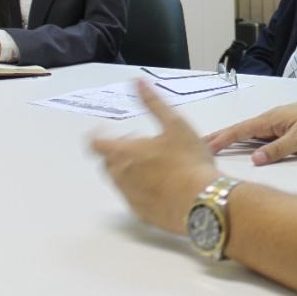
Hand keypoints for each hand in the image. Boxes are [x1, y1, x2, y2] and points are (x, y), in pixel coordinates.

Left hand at [92, 81, 218, 233]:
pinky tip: (162, 184)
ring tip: (154, 163)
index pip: (95, 143)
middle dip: (117, 150)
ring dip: (128, 168)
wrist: (202, 202)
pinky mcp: (141, 214)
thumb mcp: (175, 124)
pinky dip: (139, 186)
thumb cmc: (188, 159)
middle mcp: (120, 176)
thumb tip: (137, 81)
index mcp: (124, 153)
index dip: (97, 134)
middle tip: (140, 143)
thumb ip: (153, 103)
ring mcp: (130, 197)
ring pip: (119, 180)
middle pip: (107, 162)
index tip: (106, 129)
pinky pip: (132, 196)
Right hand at [205, 92, 296, 164]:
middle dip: (220, 137)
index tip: (204, 147)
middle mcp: (270, 119)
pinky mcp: (285, 126)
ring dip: (232, 138)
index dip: (222, 140)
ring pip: (249, 132)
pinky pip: (260, 134)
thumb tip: (254, 160)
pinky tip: (244, 145)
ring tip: (215, 146)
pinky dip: (246, 139)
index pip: (240, 130)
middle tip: (200, 145)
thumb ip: (277, 150)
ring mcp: (277, 122)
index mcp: (270, 120)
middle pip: (240, 129)